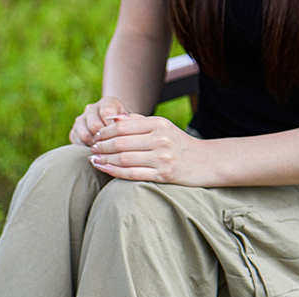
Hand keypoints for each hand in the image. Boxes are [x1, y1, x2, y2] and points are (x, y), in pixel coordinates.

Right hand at [69, 96, 129, 145]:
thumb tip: (126, 122)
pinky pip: (77, 143)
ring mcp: (80, 120)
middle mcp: (92, 108)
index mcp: (107, 102)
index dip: (112, 127)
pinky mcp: (73, 132)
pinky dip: (87, 149)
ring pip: (85, 135)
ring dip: (95, 145)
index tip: (119, 137)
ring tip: (104, 150)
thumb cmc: (126, 129)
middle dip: (104, 139)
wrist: (115, 135)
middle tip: (111, 147)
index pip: (106, 112)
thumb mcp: (131, 123)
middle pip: (95, 125)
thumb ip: (129, 121)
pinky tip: (96, 151)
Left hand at [89, 113, 209, 184]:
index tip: (95, 136)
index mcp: (159, 124)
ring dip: (104, 159)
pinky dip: (114, 171)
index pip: (124, 126)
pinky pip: (132, 174)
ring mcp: (162, 158)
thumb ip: (138, 123)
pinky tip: (103, 169)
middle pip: (121, 142)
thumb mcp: (163, 128)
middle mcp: (160, 139)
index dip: (105, 131)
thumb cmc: (179, 145)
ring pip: (124, 158)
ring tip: (93, 160)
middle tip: (91, 148)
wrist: (207, 162)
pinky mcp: (163, 175)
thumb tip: (113, 118)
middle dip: (102, 146)